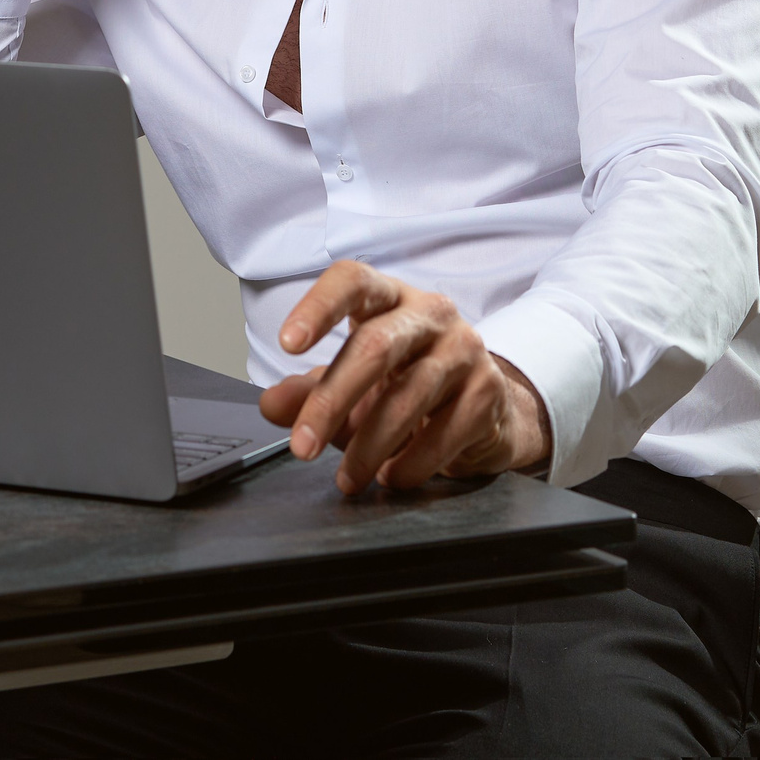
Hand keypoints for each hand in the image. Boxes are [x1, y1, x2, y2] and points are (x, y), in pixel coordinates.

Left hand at [258, 261, 551, 493]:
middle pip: (375, 346)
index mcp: (388, 297)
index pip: (352, 281)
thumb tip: (271, 405)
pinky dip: (413, 462)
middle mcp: (430, 313)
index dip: (318, 307)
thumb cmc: (406, 384)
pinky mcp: (488, 390)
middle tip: (302, 447)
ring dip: (370, 446)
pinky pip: (446, 431)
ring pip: (409, 395)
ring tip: (347, 479)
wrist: (483, 410)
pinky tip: (392, 477)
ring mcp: (464, 348)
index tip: (287, 344)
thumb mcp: (351, 384)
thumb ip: (308, 391)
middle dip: (332, 401)